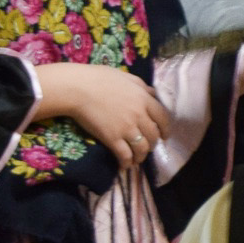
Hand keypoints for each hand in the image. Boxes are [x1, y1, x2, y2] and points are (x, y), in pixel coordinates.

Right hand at [33, 64, 169, 169]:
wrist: (77, 88)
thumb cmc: (99, 78)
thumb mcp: (126, 77)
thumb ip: (142, 86)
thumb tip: (153, 93)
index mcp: (144, 99)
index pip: (163, 118)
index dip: (166, 130)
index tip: (164, 136)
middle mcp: (139, 115)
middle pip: (154, 136)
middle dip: (152, 144)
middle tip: (147, 147)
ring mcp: (126, 128)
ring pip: (142, 148)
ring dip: (141, 156)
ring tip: (136, 159)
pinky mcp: (112, 139)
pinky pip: (125, 155)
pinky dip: (126, 163)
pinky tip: (124, 165)